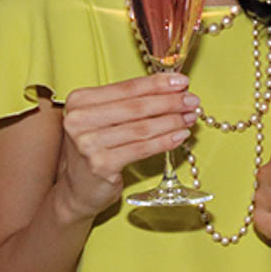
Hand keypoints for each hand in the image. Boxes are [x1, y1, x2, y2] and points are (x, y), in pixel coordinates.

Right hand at [53, 73, 198, 220]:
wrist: (78, 189)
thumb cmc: (96, 148)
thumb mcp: (104, 119)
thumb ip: (130, 102)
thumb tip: (172, 90)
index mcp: (80, 100)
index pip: (127, 87)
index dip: (158, 84)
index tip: (182, 82)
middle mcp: (79, 119)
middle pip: (136, 106)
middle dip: (170, 102)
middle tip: (192, 100)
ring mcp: (88, 143)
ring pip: (142, 128)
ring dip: (172, 121)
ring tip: (190, 118)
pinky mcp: (101, 165)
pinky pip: (141, 149)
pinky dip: (164, 141)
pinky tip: (180, 136)